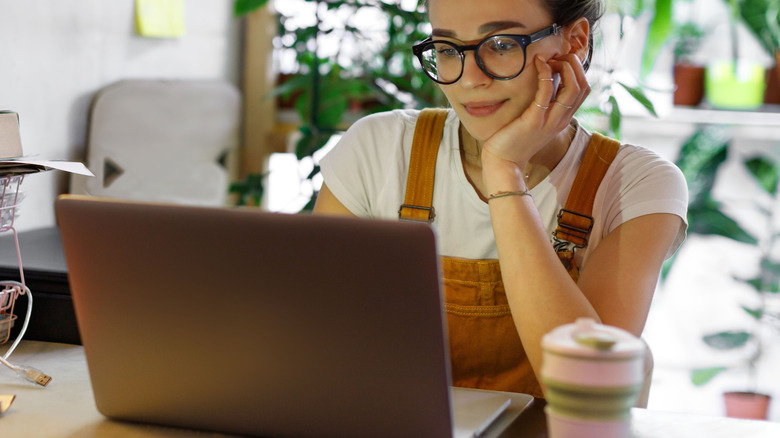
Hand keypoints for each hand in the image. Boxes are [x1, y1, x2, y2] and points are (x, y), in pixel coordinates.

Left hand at [481, 54, 590, 170]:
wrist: (503, 162)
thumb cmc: (514, 139)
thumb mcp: (535, 120)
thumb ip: (544, 104)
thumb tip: (545, 80)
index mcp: (563, 119)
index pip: (583, 89)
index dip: (577, 70)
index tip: (559, 61)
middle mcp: (561, 120)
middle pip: (583, 86)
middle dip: (574, 64)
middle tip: (556, 57)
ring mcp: (550, 121)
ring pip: (573, 88)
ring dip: (565, 67)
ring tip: (549, 59)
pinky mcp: (534, 120)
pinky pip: (547, 91)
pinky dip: (545, 73)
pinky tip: (538, 63)